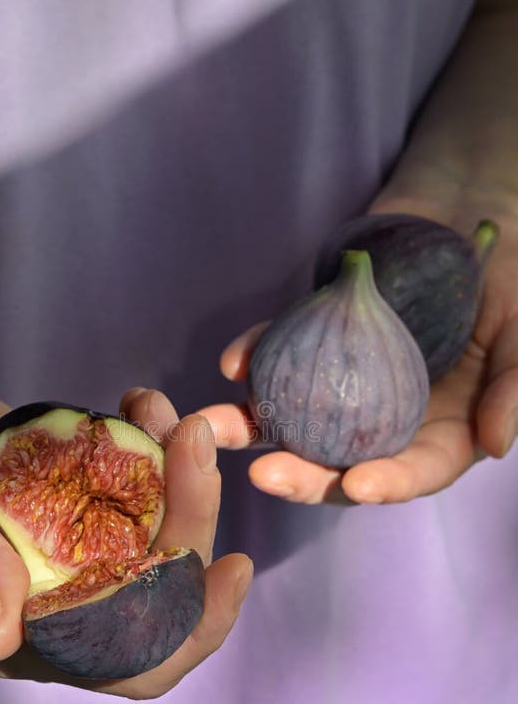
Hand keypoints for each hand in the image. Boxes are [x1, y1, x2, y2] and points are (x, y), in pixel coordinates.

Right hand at [0, 361, 251, 697]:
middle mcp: (78, 607)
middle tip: (193, 441)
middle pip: (169, 587)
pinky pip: (150, 492)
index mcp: (39, 639)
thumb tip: (2, 642)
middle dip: (194, 518)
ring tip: (165, 414)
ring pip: (169, 534)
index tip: (235, 565)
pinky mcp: (100, 513)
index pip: (140, 664)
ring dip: (183, 474)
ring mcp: (93, 557)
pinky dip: (159, 451)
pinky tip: (145, 409)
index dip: (195, 627)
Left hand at [200, 199, 517, 505]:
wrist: (464, 217)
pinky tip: (232, 363)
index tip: (358, 486)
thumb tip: (495, 445)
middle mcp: (385, 417)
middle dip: (301, 473)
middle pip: (341, 459)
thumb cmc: (505, 281)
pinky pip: (279, 353)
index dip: (388, 483)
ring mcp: (344, 382)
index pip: (414, 469)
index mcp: (439, 429)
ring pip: (295, 417)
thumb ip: (512, 388)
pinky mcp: (314, 341)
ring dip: (252, 426)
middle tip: (264, 474)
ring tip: (215, 428)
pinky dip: (255, 357)